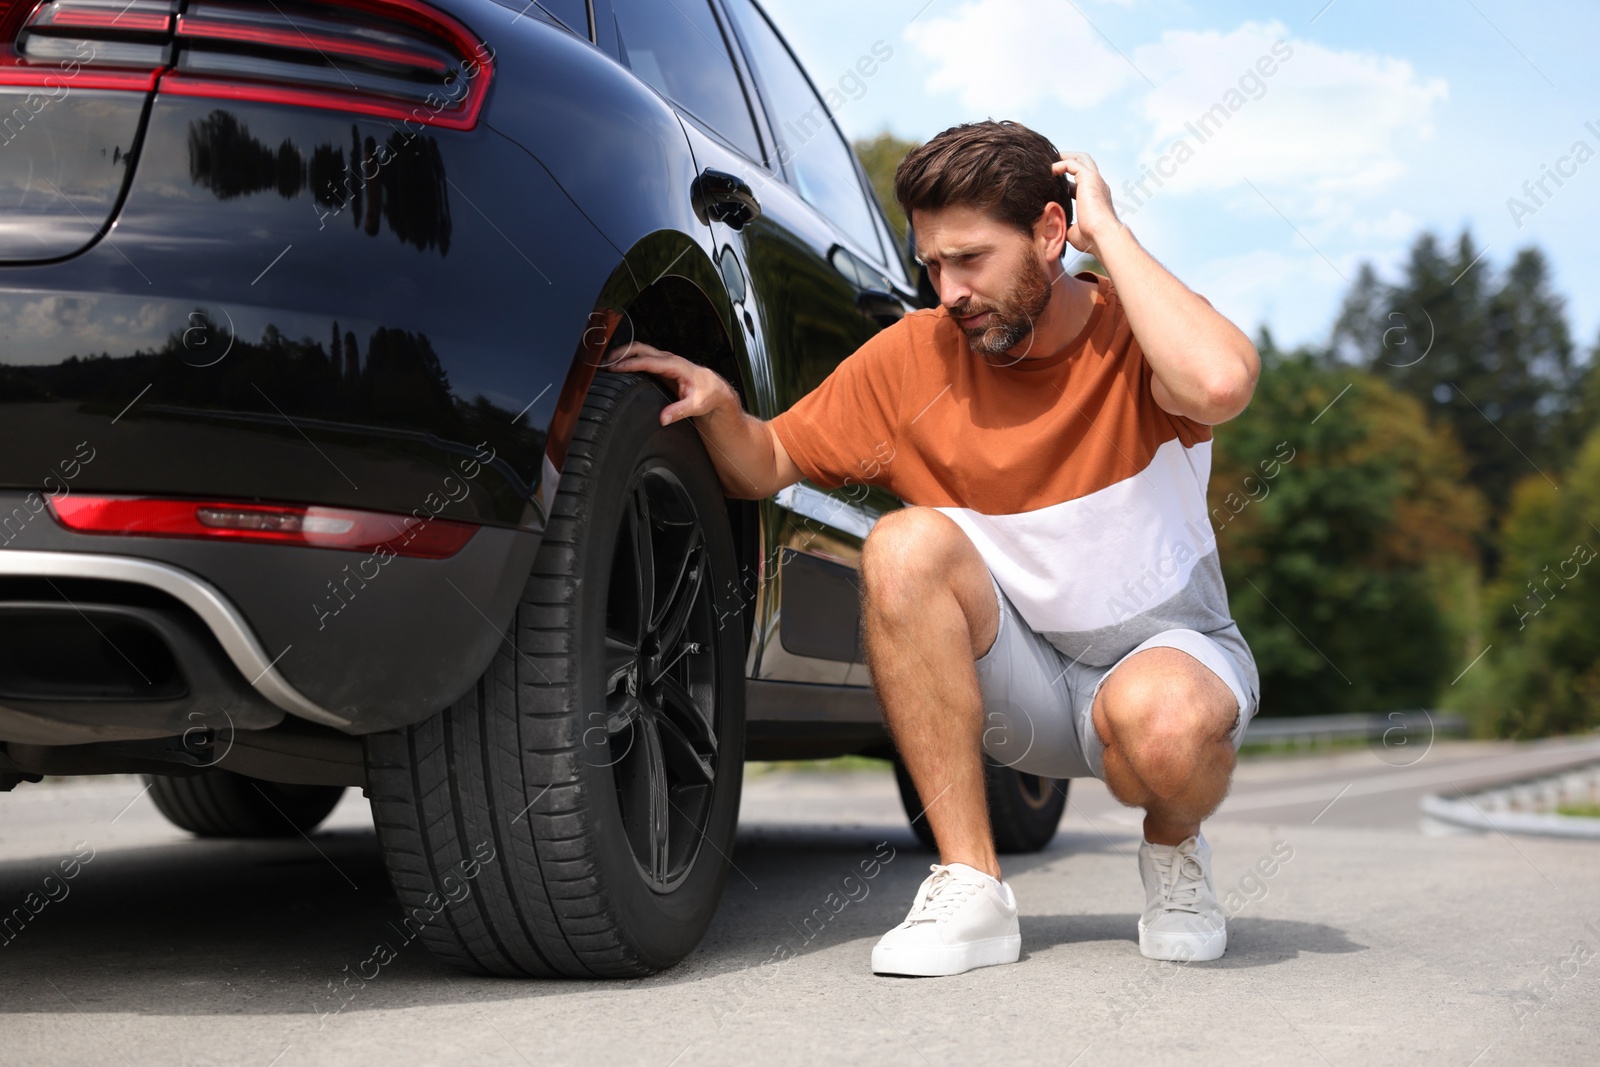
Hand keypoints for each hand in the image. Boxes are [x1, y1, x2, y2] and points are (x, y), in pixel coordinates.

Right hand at [604, 341, 734, 425]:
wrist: (713, 388)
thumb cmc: (706, 395)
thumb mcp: (696, 406)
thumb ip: (679, 411)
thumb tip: (662, 420)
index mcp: (675, 365)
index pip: (648, 361)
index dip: (629, 364)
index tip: (614, 369)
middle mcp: (668, 358)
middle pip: (640, 349)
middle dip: (620, 353)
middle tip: (603, 364)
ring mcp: (663, 359)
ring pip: (638, 350)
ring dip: (621, 354)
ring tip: (604, 364)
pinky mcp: (660, 364)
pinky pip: (640, 356)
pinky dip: (627, 358)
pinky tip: (616, 366)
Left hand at [1052, 152, 1124, 257]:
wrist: (1103, 236)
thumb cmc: (1091, 239)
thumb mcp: (1073, 232)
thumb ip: (1064, 226)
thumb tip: (1052, 229)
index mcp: (1096, 197)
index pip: (1081, 182)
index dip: (1066, 181)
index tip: (1051, 183)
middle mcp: (1098, 186)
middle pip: (1085, 163)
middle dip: (1068, 160)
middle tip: (1051, 163)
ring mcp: (1095, 181)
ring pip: (1081, 158)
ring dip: (1064, 157)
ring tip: (1048, 162)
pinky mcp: (1089, 178)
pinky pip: (1072, 163)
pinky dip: (1060, 164)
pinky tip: (1050, 171)